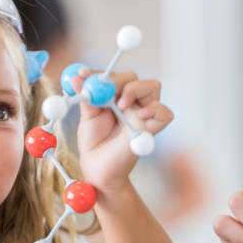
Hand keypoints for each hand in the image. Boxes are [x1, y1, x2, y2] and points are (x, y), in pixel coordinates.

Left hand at [71, 68, 172, 190]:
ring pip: (153, 86)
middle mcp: (131, 101)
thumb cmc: (94, 143)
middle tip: (103, 89)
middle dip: (117, 80)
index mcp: (115, 96)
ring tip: (121, 105)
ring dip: (136, 89)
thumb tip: (77, 78)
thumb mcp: (87, 117)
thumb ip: (86, 97)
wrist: (98, 169)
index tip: (83, 75)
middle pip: (133, 77)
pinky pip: (165, 113)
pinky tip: (140, 116)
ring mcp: (143, 114)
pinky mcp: (152, 129)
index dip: (100, 73)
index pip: (113, 75)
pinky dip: (155, 110)